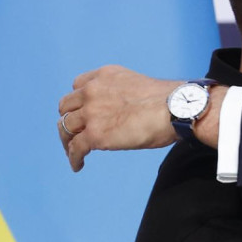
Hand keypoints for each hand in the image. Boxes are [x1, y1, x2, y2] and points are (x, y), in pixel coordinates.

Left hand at [57, 65, 180, 170]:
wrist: (176, 109)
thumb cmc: (168, 101)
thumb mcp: (137, 86)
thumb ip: (121, 94)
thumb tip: (125, 112)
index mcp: (105, 76)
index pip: (78, 86)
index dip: (79, 101)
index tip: (83, 112)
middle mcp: (93, 91)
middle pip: (66, 107)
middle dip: (70, 120)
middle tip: (76, 133)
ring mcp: (91, 113)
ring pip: (65, 127)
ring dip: (68, 140)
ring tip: (74, 151)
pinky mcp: (95, 135)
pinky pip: (75, 148)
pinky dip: (74, 158)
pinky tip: (78, 165)